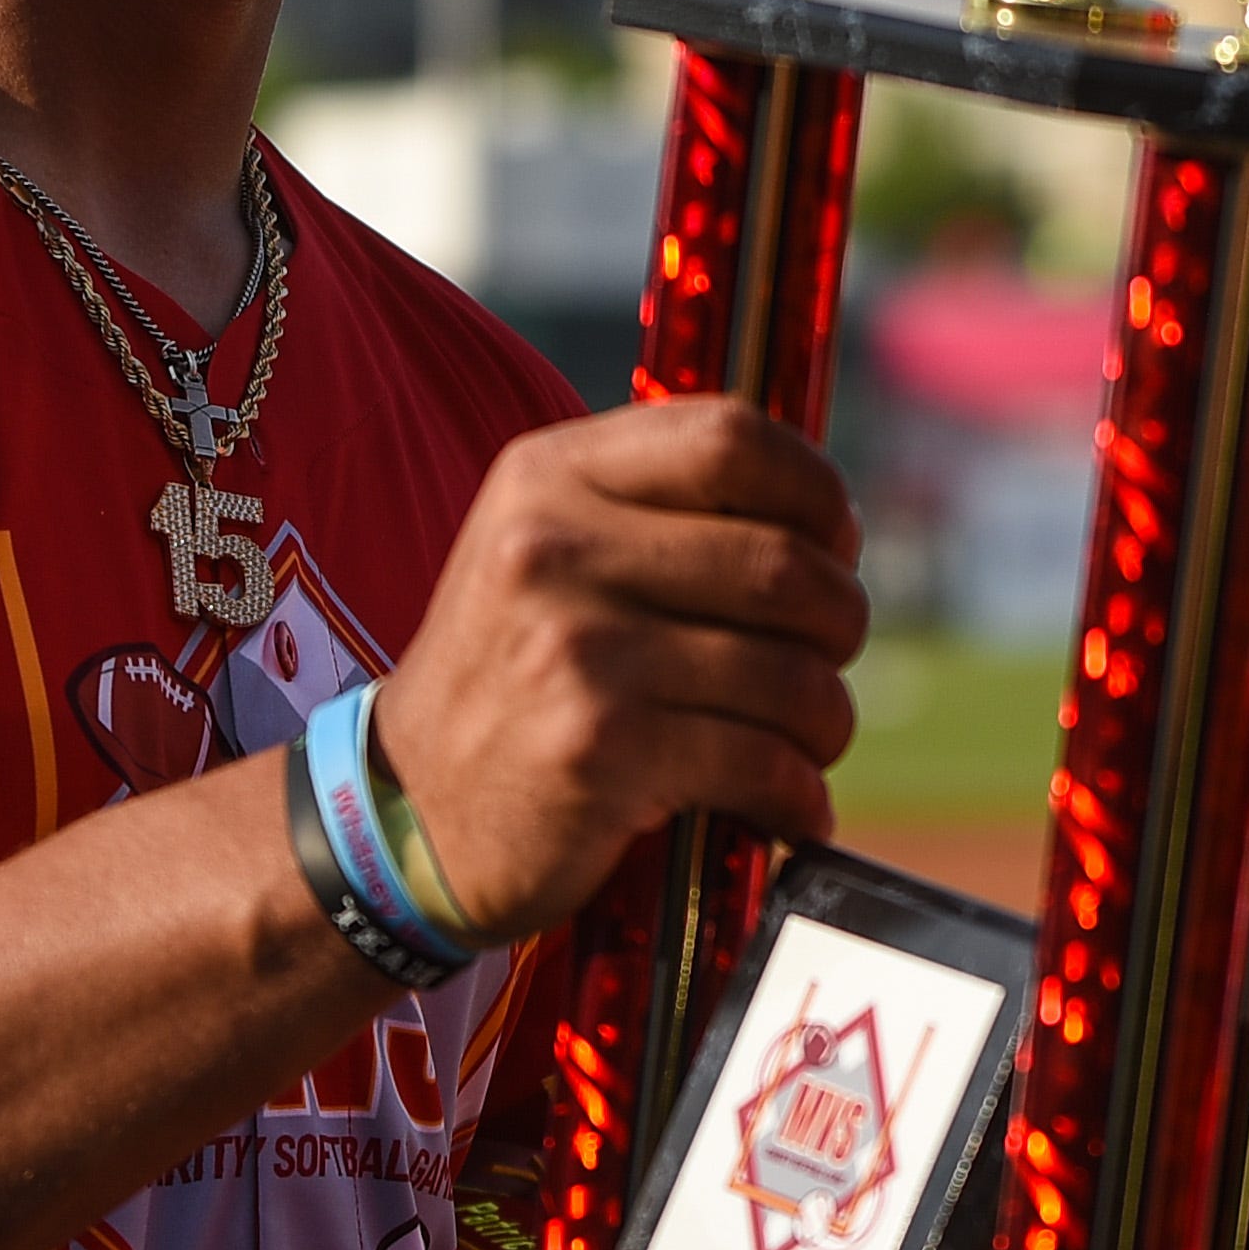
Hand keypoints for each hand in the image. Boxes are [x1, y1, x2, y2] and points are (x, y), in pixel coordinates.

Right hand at [372, 394, 868, 936]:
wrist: (411, 812)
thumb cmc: (516, 675)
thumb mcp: (551, 550)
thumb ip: (659, 509)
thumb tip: (828, 513)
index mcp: (549, 475)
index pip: (730, 437)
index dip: (814, 491)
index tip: (832, 544)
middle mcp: (553, 548)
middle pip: (783, 564)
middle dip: (837, 621)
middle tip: (826, 657)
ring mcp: (575, 649)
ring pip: (788, 672)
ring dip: (825, 718)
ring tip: (806, 738)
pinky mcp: (599, 749)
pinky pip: (761, 761)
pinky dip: (797, 793)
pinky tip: (787, 803)